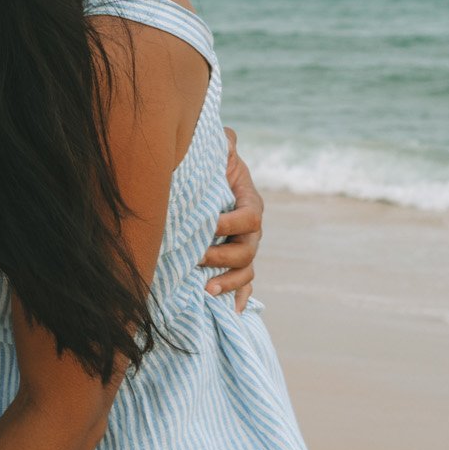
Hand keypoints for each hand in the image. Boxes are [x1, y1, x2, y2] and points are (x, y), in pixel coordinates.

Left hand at [200, 126, 262, 310]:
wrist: (209, 184)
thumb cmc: (212, 167)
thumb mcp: (217, 151)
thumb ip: (223, 142)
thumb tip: (225, 138)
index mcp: (250, 202)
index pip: (250, 217)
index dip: (231, 223)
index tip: (208, 225)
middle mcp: (252, 230)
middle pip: (247, 249)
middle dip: (223, 256)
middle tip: (197, 257)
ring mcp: (245, 248)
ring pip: (246, 270)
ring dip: (229, 282)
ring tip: (207, 289)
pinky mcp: (236, 263)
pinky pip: (246, 284)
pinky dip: (241, 298)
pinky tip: (234, 311)